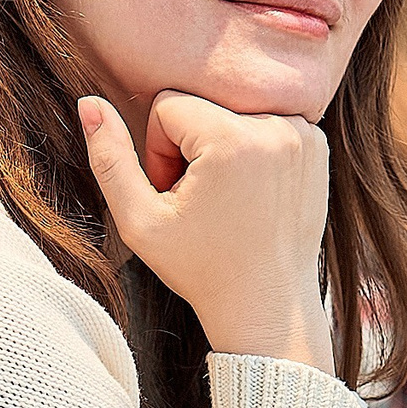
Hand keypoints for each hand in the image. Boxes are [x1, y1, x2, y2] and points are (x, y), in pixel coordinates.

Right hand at [81, 93, 334, 373]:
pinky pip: (265, 123)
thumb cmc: (202, 269)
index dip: (159, 151)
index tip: (175, 194)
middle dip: (189, 147)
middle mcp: (276, 128)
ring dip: (220, 146)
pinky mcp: (317, 145)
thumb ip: (109, 159)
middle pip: (202, 106)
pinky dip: (252, 149)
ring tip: (225, 199)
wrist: (269, 305)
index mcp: (232, 140)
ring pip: (231, 113)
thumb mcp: (140, 222)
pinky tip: (252, 193)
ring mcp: (303, 135)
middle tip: (200, 201)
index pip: (169, 105)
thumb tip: (89, 102)